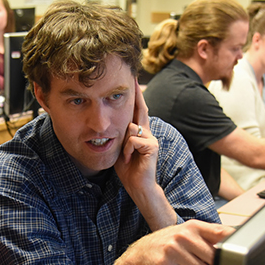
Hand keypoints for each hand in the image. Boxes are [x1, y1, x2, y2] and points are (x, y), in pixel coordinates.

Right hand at [109, 220, 235, 264]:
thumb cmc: (170, 245)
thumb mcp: (189, 235)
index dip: (236, 244)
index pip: (223, 233)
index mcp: (194, 226)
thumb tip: (238, 244)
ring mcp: (173, 249)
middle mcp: (184, 235)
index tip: (241, 252)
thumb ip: (211, 238)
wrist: (141, 254)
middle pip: (216, 259)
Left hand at [114, 80, 158, 196]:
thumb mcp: (120, 149)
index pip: (138, 110)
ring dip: (124, 144)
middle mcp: (148, 132)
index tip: (133, 81)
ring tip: (126, 157)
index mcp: (140, 133)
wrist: (139, 186)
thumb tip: (112, 124)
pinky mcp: (152, 146)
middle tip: (133, 78)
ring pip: (130, 128)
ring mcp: (151, 139)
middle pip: (141, 110)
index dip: (136, 96)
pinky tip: (129, 159)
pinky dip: (127, 150)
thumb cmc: (128, 170)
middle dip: (137, 95)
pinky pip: (132, 140)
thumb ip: (119, 136)